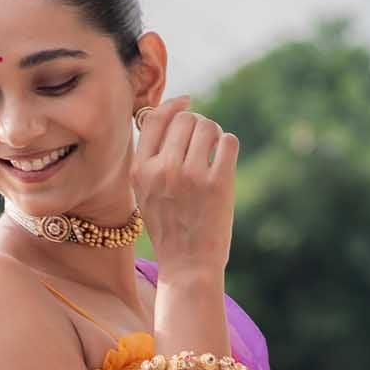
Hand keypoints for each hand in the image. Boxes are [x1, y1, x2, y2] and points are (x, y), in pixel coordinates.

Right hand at [133, 92, 237, 276]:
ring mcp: (191, 176)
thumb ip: (151, 160)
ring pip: (207, 126)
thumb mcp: (145, 195)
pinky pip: (228, 142)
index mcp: (141, 171)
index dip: (173, 105)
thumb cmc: (169, 229)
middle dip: (197, 125)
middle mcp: (163, 170)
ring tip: (214, 152)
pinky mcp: (218, 184)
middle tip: (203, 143)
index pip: (155, 119)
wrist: (188, 267)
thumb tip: (171, 115)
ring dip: (214, 133)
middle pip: (185, 119)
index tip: (187, 102)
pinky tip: (224, 160)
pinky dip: (228, 145)